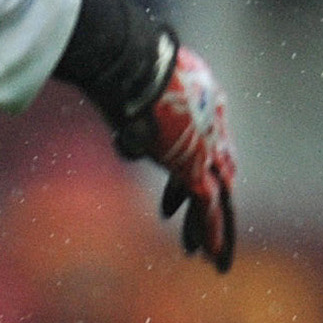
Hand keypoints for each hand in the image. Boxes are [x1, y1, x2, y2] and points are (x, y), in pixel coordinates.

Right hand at [113, 37, 238, 269]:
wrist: (137, 64)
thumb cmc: (122, 62)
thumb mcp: (125, 80)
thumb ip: (121, 98)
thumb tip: (103, 99)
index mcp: (203, 100)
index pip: (204, 141)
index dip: (196, 167)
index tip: (180, 192)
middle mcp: (212, 125)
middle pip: (220, 171)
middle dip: (216, 201)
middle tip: (215, 225)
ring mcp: (206, 147)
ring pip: (220, 196)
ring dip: (218, 230)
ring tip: (218, 260)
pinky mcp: (196, 167)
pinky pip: (208, 207)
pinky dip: (209, 233)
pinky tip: (210, 257)